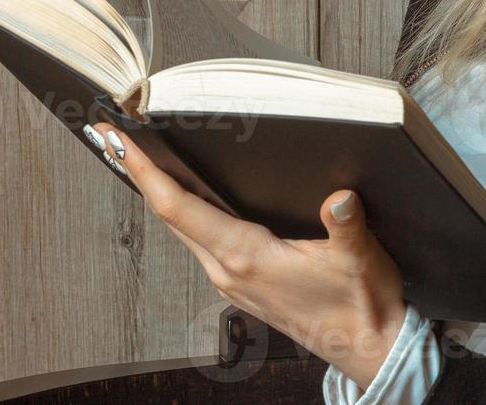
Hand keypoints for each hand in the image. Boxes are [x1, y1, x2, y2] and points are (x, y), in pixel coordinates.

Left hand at [91, 123, 408, 389]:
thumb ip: (345, 224)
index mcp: (247, 258)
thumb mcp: (359, 257)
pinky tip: (192, 201)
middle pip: (170, 217)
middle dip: (142, 175)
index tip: (121, 143)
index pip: (180, 208)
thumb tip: (339, 196)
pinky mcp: (241, 286)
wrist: (367, 346)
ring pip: (183, 231)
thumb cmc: (360, 305)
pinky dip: (185, 215)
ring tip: (147, 162)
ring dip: (162, 196)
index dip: (146, 172)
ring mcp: (231, 282)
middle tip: (118, 139)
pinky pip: (200, 243)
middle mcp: (228, 271)